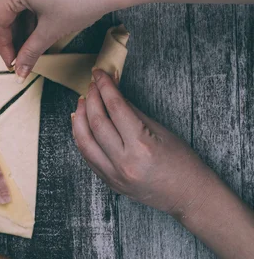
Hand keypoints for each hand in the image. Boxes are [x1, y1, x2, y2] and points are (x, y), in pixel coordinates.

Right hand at [0, 0, 114, 79]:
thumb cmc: (80, 3)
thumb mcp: (51, 31)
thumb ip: (30, 52)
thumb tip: (18, 72)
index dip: (4, 47)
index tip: (12, 65)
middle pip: (6, 13)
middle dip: (14, 39)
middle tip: (21, 61)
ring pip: (18, 6)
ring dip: (23, 29)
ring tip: (31, 51)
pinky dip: (31, 16)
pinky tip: (38, 34)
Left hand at [72, 69, 213, 216]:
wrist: (190, 196)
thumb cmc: (182, 161)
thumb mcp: (160, 130)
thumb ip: (132, 110)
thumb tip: (113, 91)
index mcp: (141, 146)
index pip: (115, 108)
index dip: (105, 86)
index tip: (99, 73)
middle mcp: (124, 163)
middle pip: (97, 123)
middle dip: (92, 98)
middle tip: (92, 84)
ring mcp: (115, 176)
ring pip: (85, 141)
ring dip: (80, 117)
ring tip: (83, 100)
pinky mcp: (110, 183)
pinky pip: (88, 156)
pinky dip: (82, 137)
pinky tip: (81, 123)